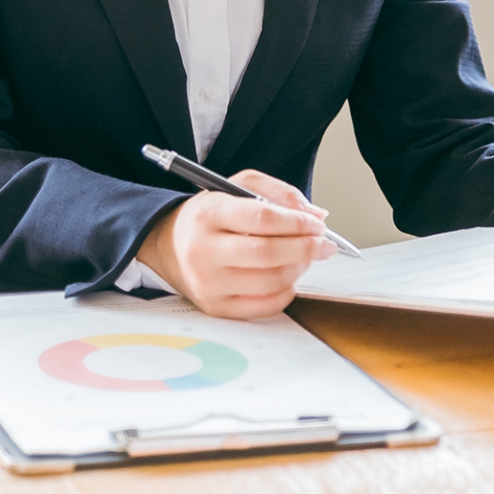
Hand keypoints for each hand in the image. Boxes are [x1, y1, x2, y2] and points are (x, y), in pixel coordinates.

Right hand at [137, 169, 335, 318]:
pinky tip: (289, 279)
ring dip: (298, 269)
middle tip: (324, 245)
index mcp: (209, 213)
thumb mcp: (236, 186)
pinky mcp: (214, 306)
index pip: (262, 218)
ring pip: (270, 282)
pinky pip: (263, 306)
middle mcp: (204, 250)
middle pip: (268, 254)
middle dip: (306, 249)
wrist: (169, 246)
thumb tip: (314, 215)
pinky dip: (286, 293)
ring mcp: (207, 282)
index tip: (316, 225)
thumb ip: (277, 192)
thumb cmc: (209, 216)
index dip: (297, 223)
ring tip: (304, 258)